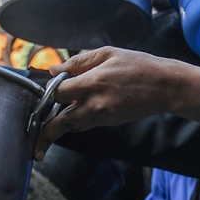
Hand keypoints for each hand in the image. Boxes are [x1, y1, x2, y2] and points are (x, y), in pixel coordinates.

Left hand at [38, 48, 199, 159]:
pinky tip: (74, 114)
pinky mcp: (111, 122)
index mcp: (92, 83)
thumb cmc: (139, 65)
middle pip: (62, 122)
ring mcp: (104, 116)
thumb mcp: (108, 53)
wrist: (166, 87)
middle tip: (34, 146)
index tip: (49, 87)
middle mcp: (96, 104)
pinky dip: (78, 121)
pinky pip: (88, 124)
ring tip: (46, 134)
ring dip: (61, 127)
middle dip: (46, 134)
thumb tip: (55, 70)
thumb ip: (79, 61)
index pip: (58, 93)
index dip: (50, 91)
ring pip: (74, 126)